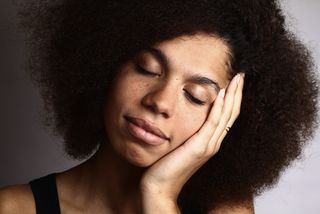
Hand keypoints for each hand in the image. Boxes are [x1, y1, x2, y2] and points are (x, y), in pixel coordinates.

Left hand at [140, 73, 244, 212]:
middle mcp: (213, 143)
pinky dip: (219, 108)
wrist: (160, 186)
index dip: (233, 99)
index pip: (227, 116)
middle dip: (237, 93)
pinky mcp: (199, 147)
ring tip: (236, 78)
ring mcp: (208, 146)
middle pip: (231, 114)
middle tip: (241, 74)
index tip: (235, 82)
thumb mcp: (181, 145)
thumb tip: (187, 118)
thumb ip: (189, 134)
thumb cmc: (167, 166)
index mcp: (210, 142)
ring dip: (232, 96)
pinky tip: (221, 93)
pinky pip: (212, 123)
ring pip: (226, 116)